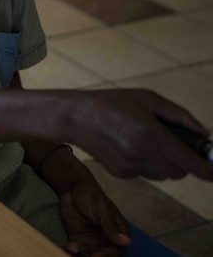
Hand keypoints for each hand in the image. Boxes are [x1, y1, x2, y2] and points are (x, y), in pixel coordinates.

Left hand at [59, 174, 130, 255]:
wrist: (71, 187)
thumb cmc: (92, 196)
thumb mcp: (103, 211)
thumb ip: (111, 227)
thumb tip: (126, 242)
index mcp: (117, 231)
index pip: (117, 249)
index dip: (109, 255)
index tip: (97, 256)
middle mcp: (105, 239)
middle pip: (103, 254)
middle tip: (85, 256)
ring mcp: (91, 239)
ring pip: (89, 254)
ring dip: (82, 256)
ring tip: (73, 250)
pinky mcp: (77, 237)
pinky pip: (76, 249)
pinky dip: (73, 250)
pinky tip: (69, 247)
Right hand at [69, 89, 212, 180]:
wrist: (74, 117)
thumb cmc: (111, 102)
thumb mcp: (147, 98)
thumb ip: (179, 116)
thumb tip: (204, 134)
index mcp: (151, 134)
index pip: (189, 162)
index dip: (207, 170)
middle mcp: (142, 155)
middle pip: (179, 172)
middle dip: (183, 162)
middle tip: (176, 145)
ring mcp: (131, 167)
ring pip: (163, 175)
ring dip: (166, 164)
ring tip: (148, 142)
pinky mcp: (121, 174)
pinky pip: (146, 173)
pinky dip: (147, 163)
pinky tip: (131, 146)